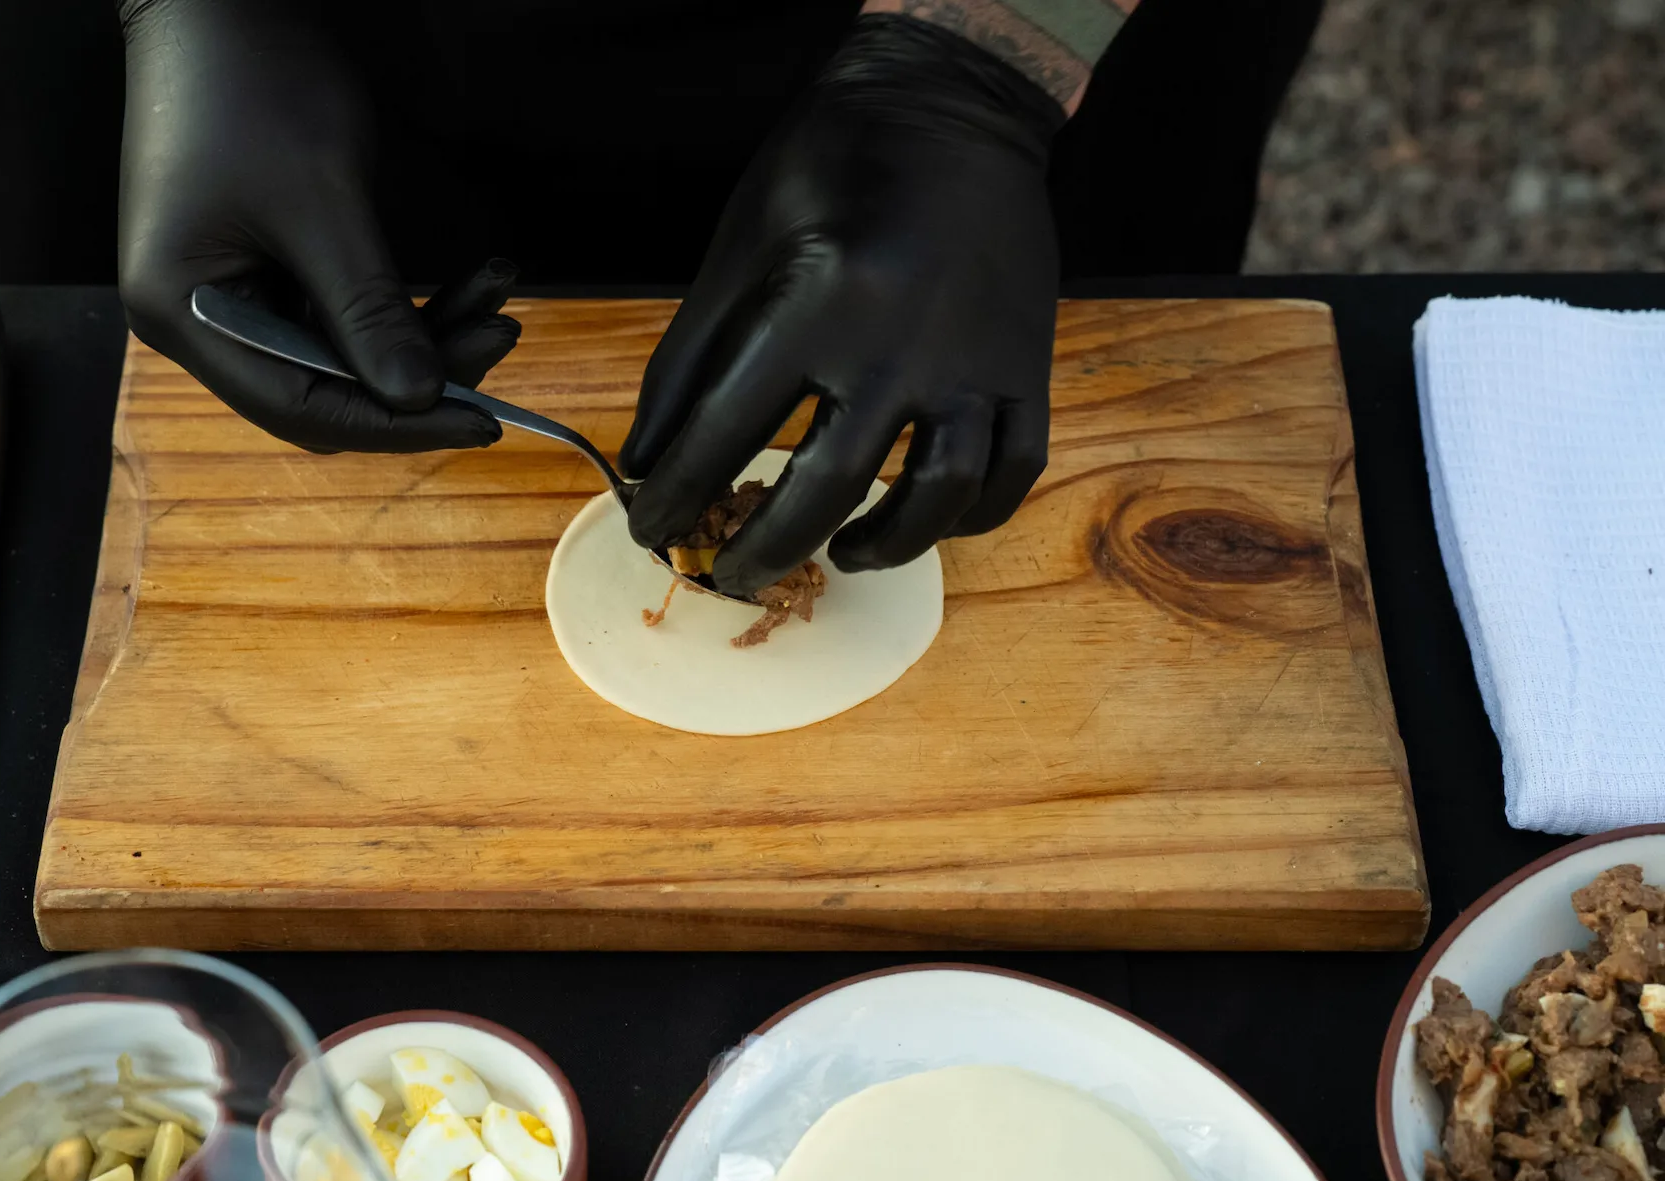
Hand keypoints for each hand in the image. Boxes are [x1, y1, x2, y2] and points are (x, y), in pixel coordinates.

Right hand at [116, 0, 516, 452]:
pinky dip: (406, 306)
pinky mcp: (268, 268)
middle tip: (498, 341)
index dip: (392, 424)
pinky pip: (344, 315)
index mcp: (183, 312)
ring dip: (426, 335)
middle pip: (323, 389)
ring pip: (344, 355)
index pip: (298, 406)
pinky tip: (469, 286)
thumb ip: (368, 310)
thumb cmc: (253, 84)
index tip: (478, 420)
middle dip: (417, 376)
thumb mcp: (321, 204)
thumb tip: (419, 398)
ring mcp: (232, 294)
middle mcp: (199, 318)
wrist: (222, 3)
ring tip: (497, 303)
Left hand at [619, 15, 1063, 595]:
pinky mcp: (1026, 367)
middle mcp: (900, 341)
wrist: (948, 108)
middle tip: (731, 576)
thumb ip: (688, 362)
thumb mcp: (738, 250)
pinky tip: (922, 522)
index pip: (728, 433)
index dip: (678, 497)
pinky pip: (1010, 473)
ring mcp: (974, 360)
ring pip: (935, 495)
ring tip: (838, 554)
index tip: (651, 532)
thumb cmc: (828, 173)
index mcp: (815, 300)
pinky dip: (966, 517)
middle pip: (829, 487)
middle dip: (765, 550)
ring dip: (881, 547)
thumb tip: (647, 462)